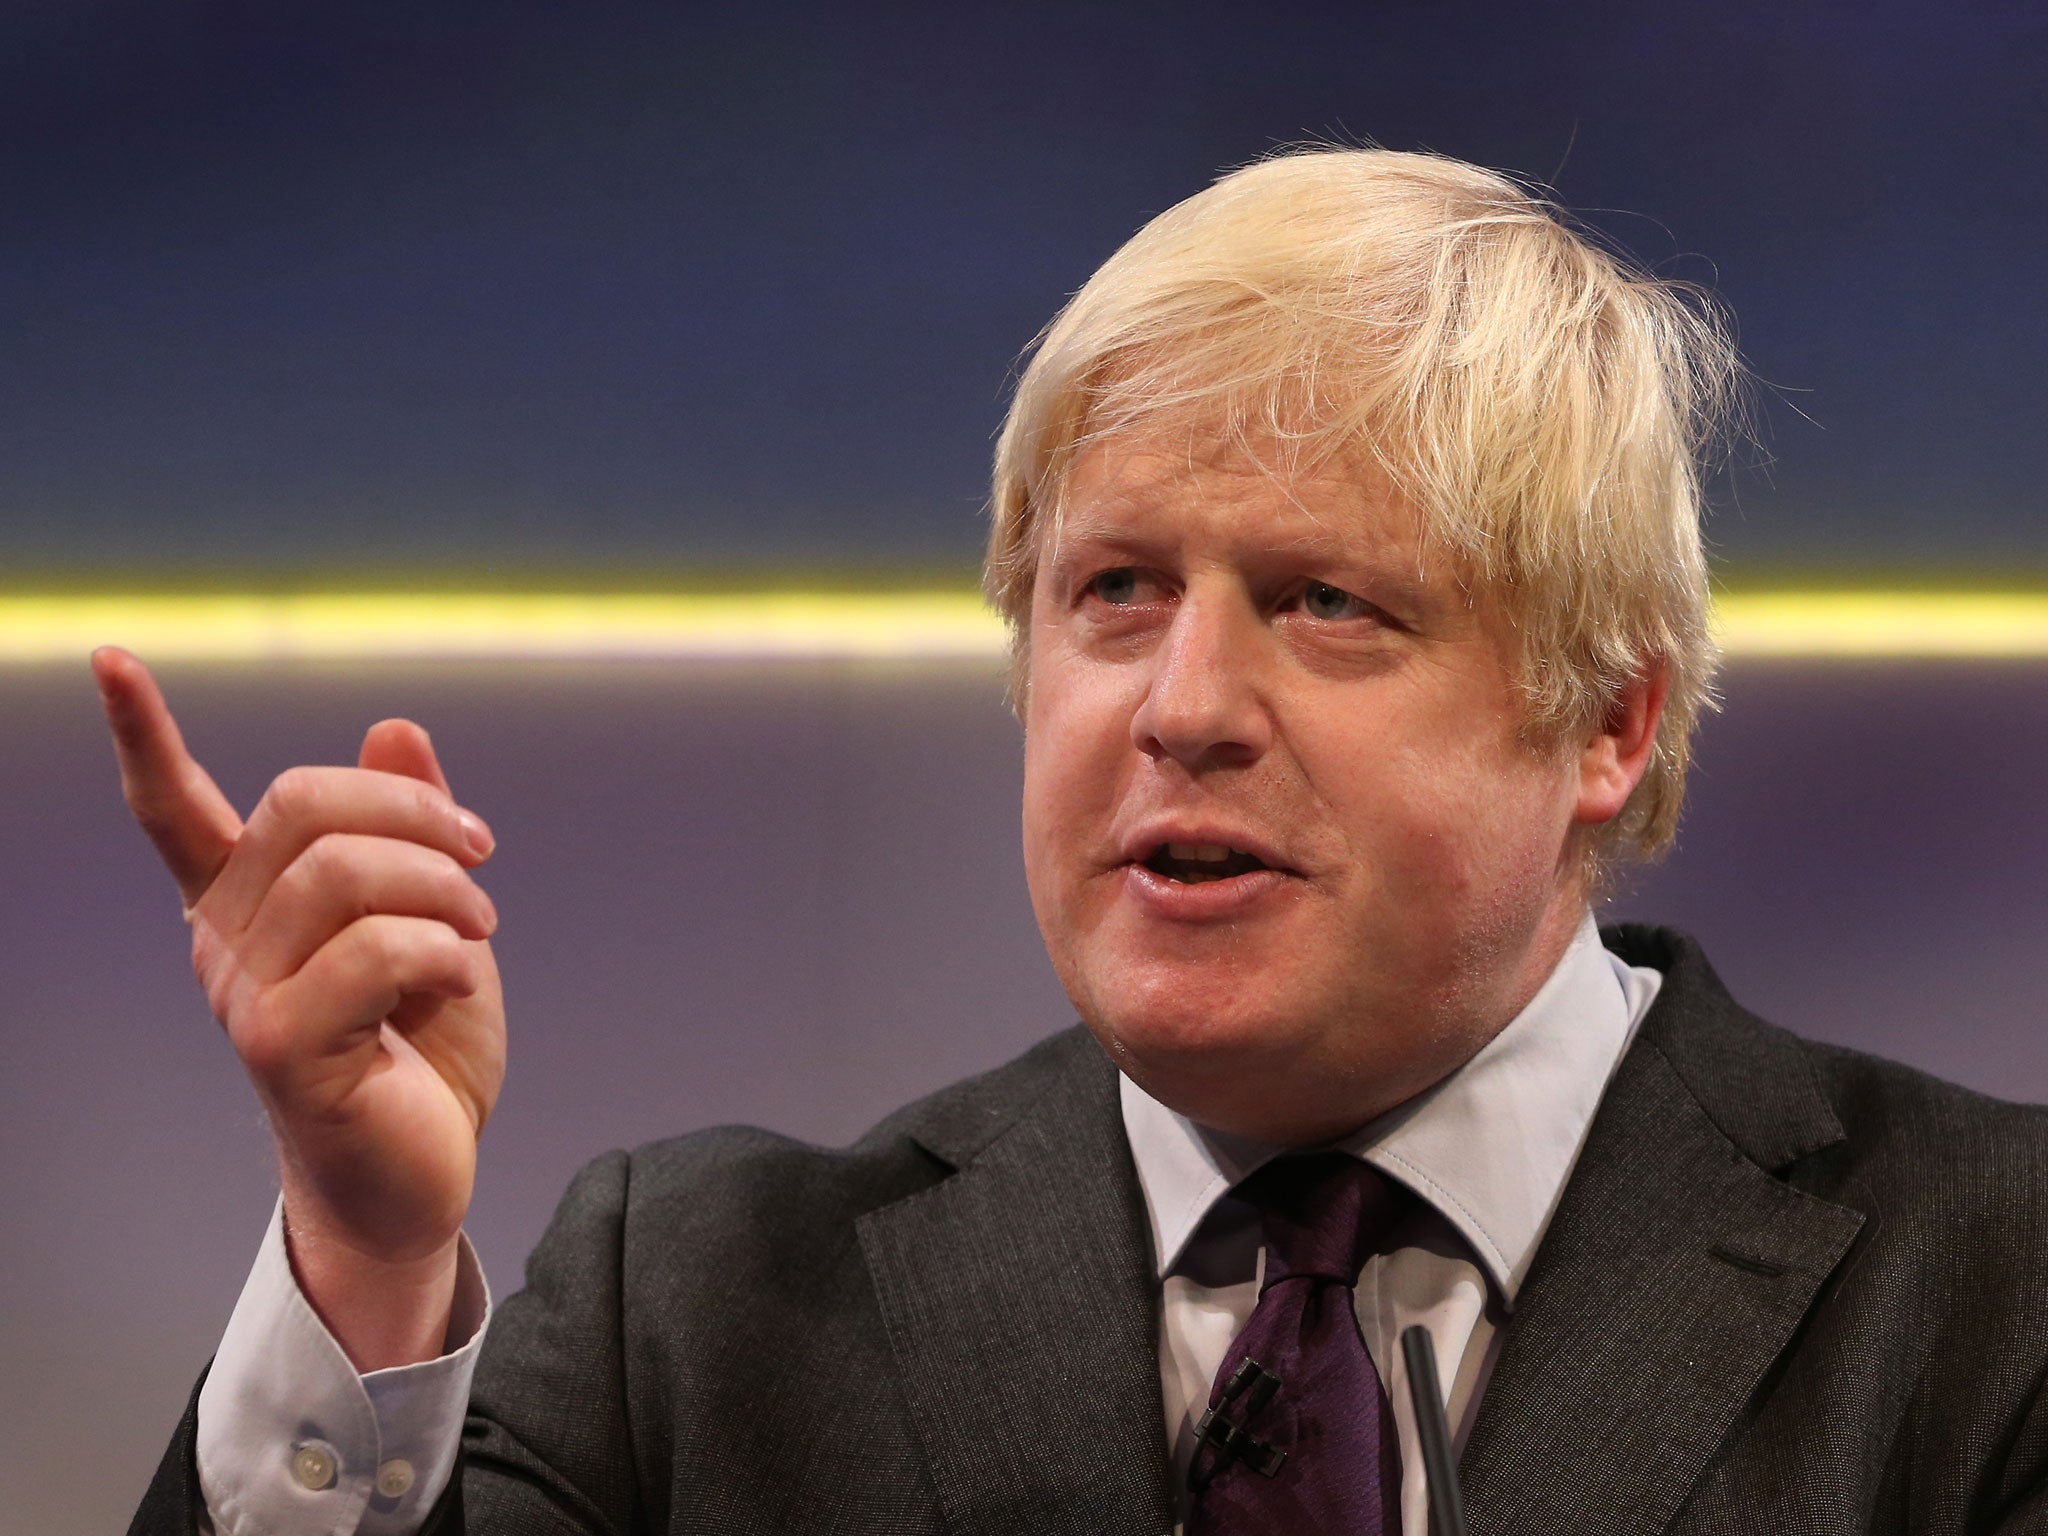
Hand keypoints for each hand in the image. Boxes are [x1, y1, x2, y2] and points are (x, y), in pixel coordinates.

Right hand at [93, 646, 504, 1367]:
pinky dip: (443, 950)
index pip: (175, 810)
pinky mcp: (283, 1047)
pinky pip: (374, 950)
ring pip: (342, 871)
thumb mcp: (436, 920)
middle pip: (301, 806)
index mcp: (249, 904)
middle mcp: (226, 942)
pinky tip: (458, 981)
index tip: (111, 657)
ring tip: (477, 929)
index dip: (140, 734)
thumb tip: (395, 726)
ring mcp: (245, 996)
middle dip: (412, 811)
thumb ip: (411, 831)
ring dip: (441, 885)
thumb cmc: (419, 1050)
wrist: (420, 1173)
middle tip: (479, 856)